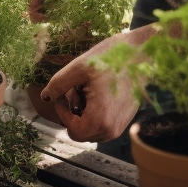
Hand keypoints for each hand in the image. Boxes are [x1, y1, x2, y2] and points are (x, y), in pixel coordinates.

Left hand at [39, 28, 151, 142]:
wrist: (142, 54)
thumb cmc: (112, 58)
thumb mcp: (79, 67)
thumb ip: (58, 84)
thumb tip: (45, 97)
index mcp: (100, 119)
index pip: (71, 129)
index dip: (62, 112)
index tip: (64, 92)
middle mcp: (111, 129)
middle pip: (80, 132)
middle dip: (73, 113)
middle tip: (77, 89)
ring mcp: (119, 127)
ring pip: (90, 129)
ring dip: (83, 113)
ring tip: (88, 89)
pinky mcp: (124, 121)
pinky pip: (101, 124)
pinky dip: (94, 112)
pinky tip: (98, 92)